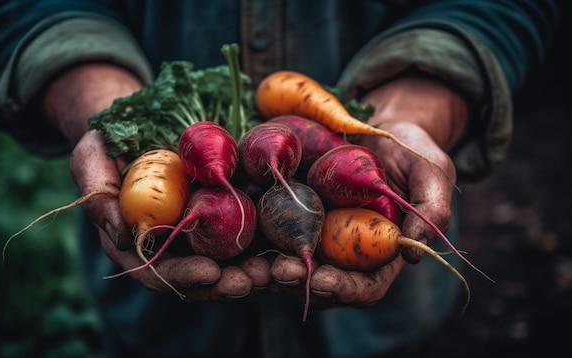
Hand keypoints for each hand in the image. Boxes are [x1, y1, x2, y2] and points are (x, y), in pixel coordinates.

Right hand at [45, 63, 270, 301]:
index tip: (212, 273)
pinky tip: (288, 240)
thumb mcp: (90, 162)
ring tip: (278, 269)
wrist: (133, 126)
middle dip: (229, 282)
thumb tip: (124, 237)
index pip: (160, 274)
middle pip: (202, 278)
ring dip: (255, 270)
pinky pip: (246, 232)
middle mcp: (170, 247)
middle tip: (256, 279)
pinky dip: (266, 240)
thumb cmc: (105, 145)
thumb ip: (101, 200)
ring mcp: (198, 233)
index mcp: (137, 246)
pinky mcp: (221, 214)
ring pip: (229, 262)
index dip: (185, 277)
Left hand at [270, 75, 467, 308]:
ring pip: (293, 264)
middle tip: (278, 272)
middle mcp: (347, 253)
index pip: (365, 287)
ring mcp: (318, 235)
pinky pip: (275, 232)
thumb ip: (431, 209)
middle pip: (322, 282)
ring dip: (272, 269)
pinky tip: (240, 235)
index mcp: (382, 254)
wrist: (378, 128)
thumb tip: (413, 254)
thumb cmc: (411, 151)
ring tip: (254, 265)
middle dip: (299, 283)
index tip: (321, 281)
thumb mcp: (431, 172)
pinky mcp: (294, 215)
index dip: (344, 290)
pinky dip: (258, 239)